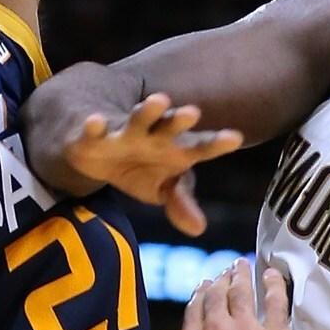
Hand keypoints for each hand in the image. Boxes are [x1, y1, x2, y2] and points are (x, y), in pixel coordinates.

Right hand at [22, 77, 241, 234]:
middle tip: (193, 112)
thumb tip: (199, 229)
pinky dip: (94, 126)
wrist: (99, 148)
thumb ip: (180, 204)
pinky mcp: (95, 135)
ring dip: (148, 111)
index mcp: (176, 149)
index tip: (235, 138)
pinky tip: (95, 121)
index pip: (200, 147)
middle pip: (170, 126)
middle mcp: (154, 136)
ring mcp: (125, 132)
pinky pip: (94, 130)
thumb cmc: (140, 166)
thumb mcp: (161, 188)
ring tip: (159, 101)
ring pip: (138, 119)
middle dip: (180, 120)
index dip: (216, 143)